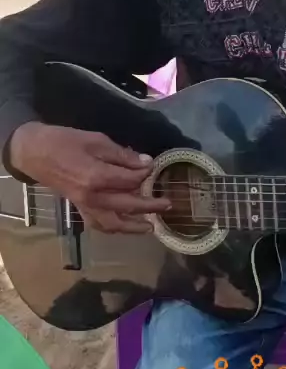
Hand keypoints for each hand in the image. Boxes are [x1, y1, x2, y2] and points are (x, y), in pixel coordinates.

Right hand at [9, 122, 170, 233]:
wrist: (35, 152)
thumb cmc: (65, 141)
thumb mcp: (96, 140)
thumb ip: (122, 155)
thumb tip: (146, 162)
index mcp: (97, 177)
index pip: (131, 180)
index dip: (145, 173)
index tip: (153, 166)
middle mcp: (93, 197)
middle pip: (128, 206)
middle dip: (150, 206)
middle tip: (168, 204)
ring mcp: (85, 206)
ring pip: (113, 223)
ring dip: (133, 227)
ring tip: (150, 227)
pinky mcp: (79, 208)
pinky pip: (98, 224)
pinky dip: (113, 228)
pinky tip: (125, 226)